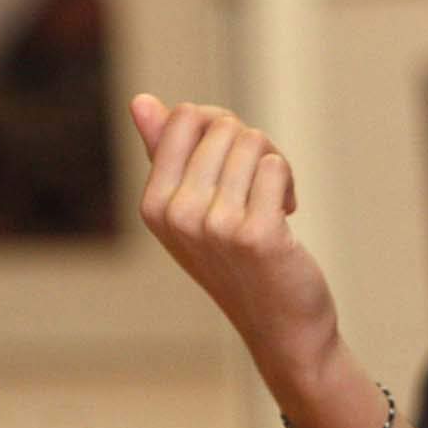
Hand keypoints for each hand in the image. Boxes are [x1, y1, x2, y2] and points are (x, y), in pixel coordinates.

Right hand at [131, 94, 341, 396]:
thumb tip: (140, 101)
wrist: (280, 326)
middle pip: (224, 125)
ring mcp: (215, 226)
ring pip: (254, 142)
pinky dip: (288, 184)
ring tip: (271, 204)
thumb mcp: (190, 207)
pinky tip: (285, 218)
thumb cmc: (236, 261)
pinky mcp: (256, 235)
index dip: (220, 129)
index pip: (187, 115)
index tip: (230, 164)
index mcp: (153, 204)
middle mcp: (177, 214)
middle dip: (250, 148)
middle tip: (256, 190)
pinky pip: (276, 166)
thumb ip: (166, 152)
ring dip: (273, 166)